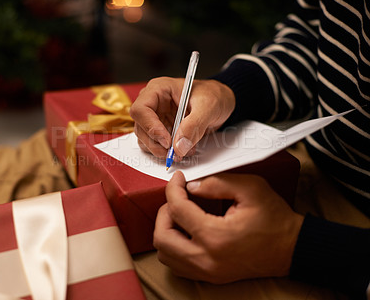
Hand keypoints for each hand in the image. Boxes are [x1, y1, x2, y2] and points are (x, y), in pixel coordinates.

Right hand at [129, 77, 234, 158]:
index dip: (150, 127)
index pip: (141, 109)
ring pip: (145, 139)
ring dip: (161, 150)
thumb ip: (194, 125)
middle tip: (174, 153)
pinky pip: (156, 145)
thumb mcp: (208, 107)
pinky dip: (167, 152)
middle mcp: (154, 103)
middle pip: (140, 128)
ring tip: (183, 151)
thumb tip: (179, 146)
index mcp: (159, 89)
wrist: (221, 102)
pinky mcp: (162, 130)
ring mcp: (156, 118)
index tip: (167, 141)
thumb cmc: (214, 95)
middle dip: (156, 144)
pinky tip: (183, 149)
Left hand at [153, 171, 303, 283]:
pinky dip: (174, 246)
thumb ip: (216, 183)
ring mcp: (207, 271)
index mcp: (215, 236)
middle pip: (162, 236)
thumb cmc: (274, 219)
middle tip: (177, 197)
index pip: (177, 209)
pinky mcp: (210, 276)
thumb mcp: (250, 189)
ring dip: (167, 229)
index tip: (178, 179)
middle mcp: (206, 259)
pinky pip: (177, 265)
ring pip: (165, 253)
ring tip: (181, 214)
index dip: (173, 188)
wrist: (291, 248)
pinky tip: (186, 231)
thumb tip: (191, 186)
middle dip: (164, 211)